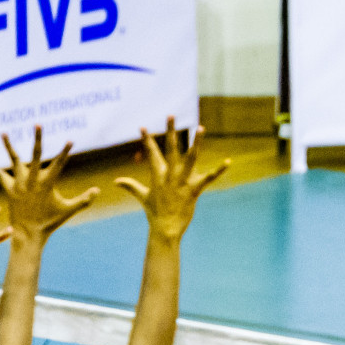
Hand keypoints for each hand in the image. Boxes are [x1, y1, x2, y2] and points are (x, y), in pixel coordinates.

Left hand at [0, 127, 96, 239]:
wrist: (29, 233)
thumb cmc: (50, 222)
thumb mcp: (69, 210)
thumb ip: (84, 200)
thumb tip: (97, 190)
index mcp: (47, 183)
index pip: (59, 163)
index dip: (65, 151)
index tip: (70, 140)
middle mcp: (32, 180)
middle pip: (36, 154)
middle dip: (37, 139)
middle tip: (37, 124)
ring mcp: (19, 184)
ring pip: (14, 160)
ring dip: (8, 146)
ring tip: (3, 133)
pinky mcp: (9, 190)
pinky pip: (0, 176)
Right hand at [116, 117, 227, 239]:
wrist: (165, 228)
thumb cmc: (153, 212)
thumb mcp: (142, 196)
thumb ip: (130, 186)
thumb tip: (116, 181)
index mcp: (157, 175)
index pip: (152, 153)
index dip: (148, 140)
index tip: (144, 127)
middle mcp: (169, 175)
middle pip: (170, 149)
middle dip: (170, 131)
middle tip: (171, 115)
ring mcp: (182, 182)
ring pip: (190, 158)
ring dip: (196, 142)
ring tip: (200, 128)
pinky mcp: (194, 190)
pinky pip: (208, 178)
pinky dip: (219, 170)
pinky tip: (228, 162)